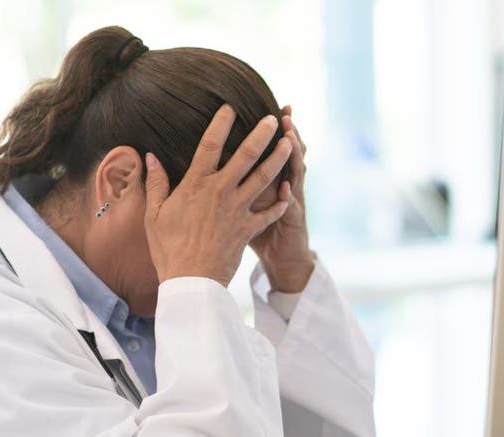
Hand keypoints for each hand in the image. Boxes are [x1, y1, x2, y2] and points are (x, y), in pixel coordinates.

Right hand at [144, 105, 291, 285]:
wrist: (190, 280)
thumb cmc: (168, 248)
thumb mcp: (155, 214)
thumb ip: (156, 183)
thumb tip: (150, 157)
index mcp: (196, 184)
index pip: (209, 144)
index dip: (220, 123)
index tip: (229, 107)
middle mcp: (221, 191)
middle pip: (246, 155)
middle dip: (261, 134)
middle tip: (272, 118)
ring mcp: (238, 209)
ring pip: (264, 178)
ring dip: (279, 159)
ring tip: (290, 144)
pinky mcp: (249, 228)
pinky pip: (270, 213)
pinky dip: (280, 203)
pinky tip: (287, 192)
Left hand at [249, 105, 313, 292]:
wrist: (282, 260)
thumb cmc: (258, 233)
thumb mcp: (245, 205)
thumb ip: (234, 184)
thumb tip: (209, 165)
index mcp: (266, 180)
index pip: (264, 150)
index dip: (265, 131)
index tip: (263, 109)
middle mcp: (281, 186)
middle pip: (285, 154)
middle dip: (286, 134)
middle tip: (284, 113)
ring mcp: (290, 202)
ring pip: (294, 175)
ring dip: (292, 158)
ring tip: (290, 140)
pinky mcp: (291, 223)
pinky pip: (289, 209)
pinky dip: (288, 199)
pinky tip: (287, 189)